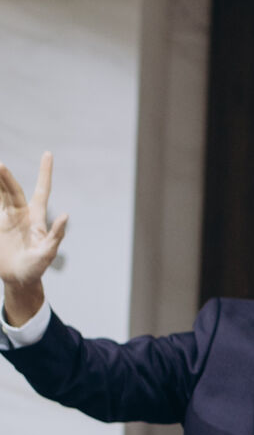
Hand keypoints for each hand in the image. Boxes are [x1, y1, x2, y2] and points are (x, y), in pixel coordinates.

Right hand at [0, 154, 68, 323]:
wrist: (19, 279)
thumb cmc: (37, 268)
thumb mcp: (48, 253)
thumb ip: (56, 235)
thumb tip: (66, 215)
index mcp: (36, 217)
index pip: (41, 190)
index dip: (45, 173)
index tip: (48, 154)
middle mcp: (21, 214)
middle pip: (13, 190)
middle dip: (6, 178)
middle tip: (0, 166)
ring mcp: (7, 219)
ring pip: (1, 195)